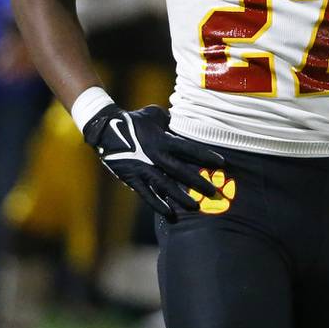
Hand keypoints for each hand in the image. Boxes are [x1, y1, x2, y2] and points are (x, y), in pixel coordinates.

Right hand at [82, 104, 224, 221]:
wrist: (106, 129)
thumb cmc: (134, 119)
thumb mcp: (155, 115)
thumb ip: (172, 122)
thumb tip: (186, 124)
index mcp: (162, 139)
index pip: (188, 149)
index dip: (206, 156)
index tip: (222, 163)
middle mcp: (155, 156)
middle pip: (180, 171)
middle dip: (198, 182)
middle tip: (214, 192)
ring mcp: (143, 168)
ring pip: (165, 186)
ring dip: (181, 197)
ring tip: (196, 207)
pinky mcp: (132, 178)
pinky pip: (146, 194)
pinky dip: (158, 204)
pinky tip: (170, 213)